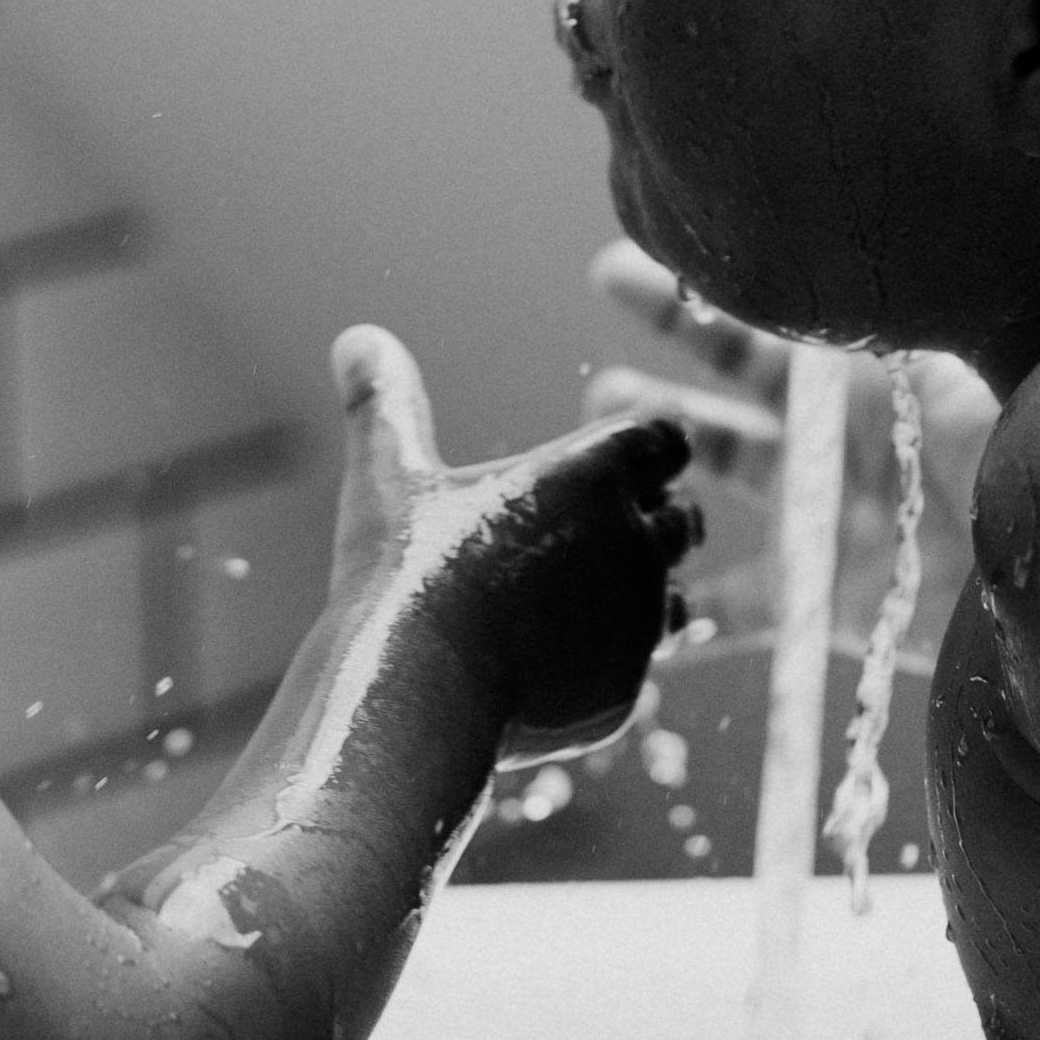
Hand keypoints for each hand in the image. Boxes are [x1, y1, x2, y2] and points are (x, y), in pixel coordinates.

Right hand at [330, 325, 695, 751]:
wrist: (412, 701)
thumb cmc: (404, 576)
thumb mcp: (389, 477)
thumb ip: (387, 403)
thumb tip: (357, 339)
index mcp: (597, 473)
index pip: (665, 439)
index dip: (640, 450)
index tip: (597, 470)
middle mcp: (636, 540)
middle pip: (682, 518)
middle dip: (646, 524)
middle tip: (583, 540)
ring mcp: (638, 622)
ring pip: (673, 598)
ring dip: (638, 597)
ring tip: (570, 607)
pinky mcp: (626, 691)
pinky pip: (639, 671)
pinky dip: (606, 667)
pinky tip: (549, 671)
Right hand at [582, 244, 995, 655]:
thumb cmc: (1031, 461)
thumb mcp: (975, 374)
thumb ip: (907, 325)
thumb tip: (854, 245)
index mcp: (868, 380)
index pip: (767, 329)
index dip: (697, 303)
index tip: (628, 269)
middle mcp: (837, 442)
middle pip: (728, 398)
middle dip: (661, 373)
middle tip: (590, 382)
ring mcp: (825, 521)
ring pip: (717, 488)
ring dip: (658, 471)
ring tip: (594, 465)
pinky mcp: (826, 604)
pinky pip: (740, 611)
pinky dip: (686, 615)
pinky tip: (632, 609)